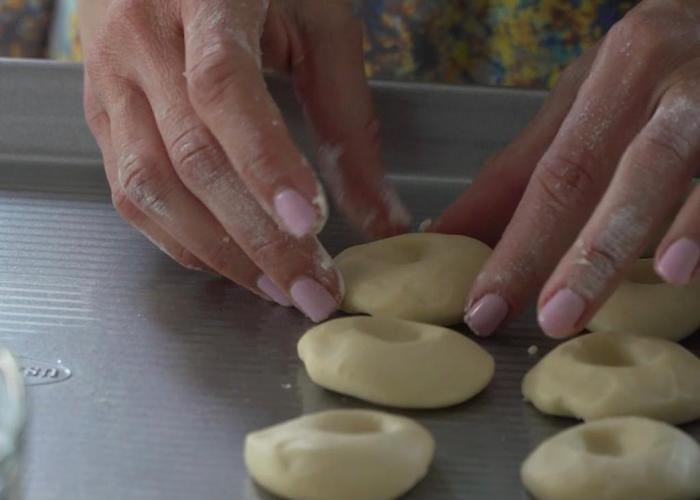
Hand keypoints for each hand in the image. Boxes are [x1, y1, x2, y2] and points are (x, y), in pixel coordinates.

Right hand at [78, 0, 408, 321]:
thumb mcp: (319, 25)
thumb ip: (349, 118)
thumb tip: (380, 215)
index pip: (223, 90)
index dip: (265, 163)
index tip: (311, 226)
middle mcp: (140, 39)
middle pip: (189, 157)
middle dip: (256, 238)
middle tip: (312, 289)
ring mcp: (108, 79)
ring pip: (148, 185)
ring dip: (218, 250)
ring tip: (277, 287)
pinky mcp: (99, 111)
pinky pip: (128, 189)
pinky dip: (179, 236)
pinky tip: (226, 260)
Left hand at [433, 0, 699, 337]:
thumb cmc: (661, 70)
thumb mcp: (592, 101)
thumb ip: (526, 167)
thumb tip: (454, 231)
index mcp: (619, 67)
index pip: (555, 170)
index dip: (517, 244)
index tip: (485, 304)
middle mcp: (666, 74)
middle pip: (598, 172)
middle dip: (563, 256)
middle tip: (544, 320)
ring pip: (659, 172)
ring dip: (617, 246)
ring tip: (589, 304)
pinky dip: (698, 227)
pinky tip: (681, 270)